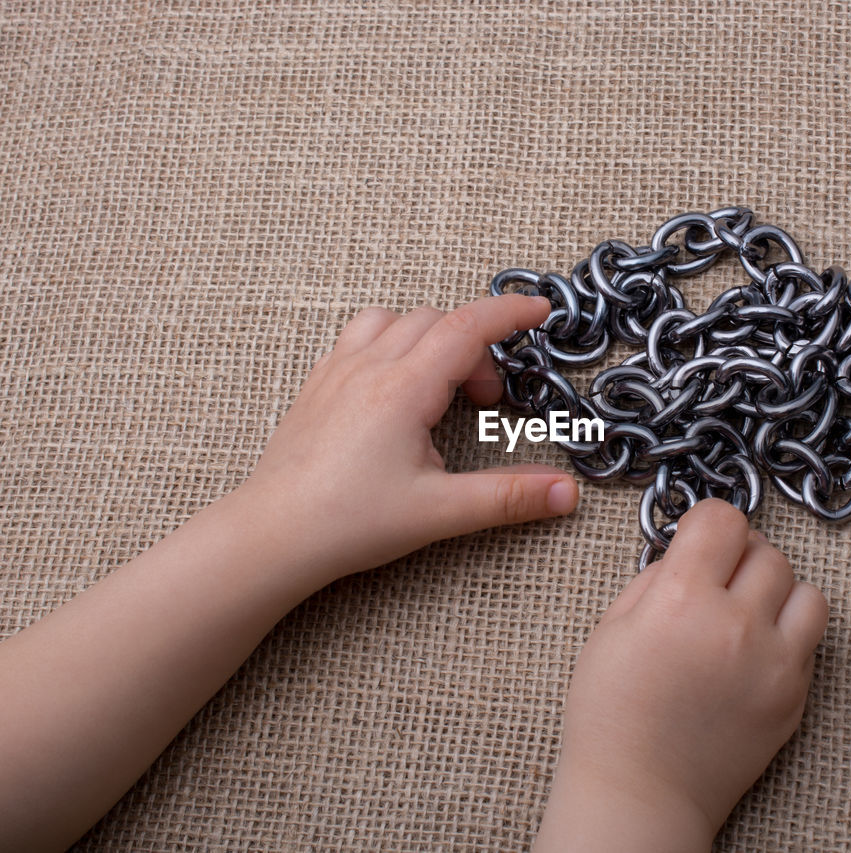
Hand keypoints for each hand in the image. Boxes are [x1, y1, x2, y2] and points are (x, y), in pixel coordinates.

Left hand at [235, 293, 578, 584]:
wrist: (272, 535)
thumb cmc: (347, 521)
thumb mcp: (440, 512)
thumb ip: (508, 497)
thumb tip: (566, 492)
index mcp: (403, 388)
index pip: (468, 327)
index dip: (510, 313)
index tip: (540, 310)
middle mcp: (369, 367)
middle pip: (437, 321)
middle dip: (476, 347)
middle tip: (487, 401)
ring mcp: (337, 372)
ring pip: (393, 320)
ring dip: (430, 338)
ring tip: (442, 388)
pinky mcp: (317, 386)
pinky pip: (359, 338)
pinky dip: (392, 345)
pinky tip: (396, 391)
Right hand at [535, 499, 828, 850]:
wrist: (641, 794)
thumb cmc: (612, 716)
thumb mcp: (611, 629)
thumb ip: (655, 579)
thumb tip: (690, 553)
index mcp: (681, 600)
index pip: (724, 520)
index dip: (708, 524)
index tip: (699, 539)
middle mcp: (736, 625)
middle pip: (768, 552)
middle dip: (741, 557)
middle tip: (717, 580)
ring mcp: (773, 664)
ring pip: (806, 591)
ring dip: (777, 591)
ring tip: (747, 612)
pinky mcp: (794, 697)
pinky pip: (810, 641)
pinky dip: (787, 635)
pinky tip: (753, 652)